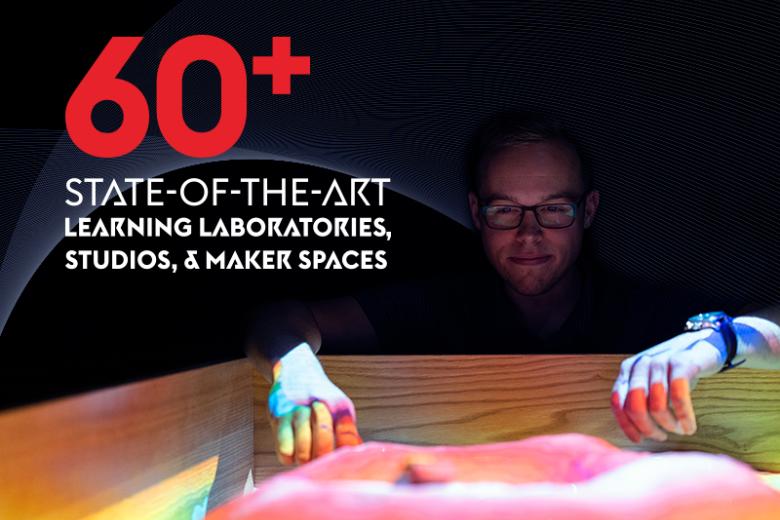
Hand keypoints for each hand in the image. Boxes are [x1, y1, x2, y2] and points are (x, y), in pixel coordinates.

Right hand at [268, 343, 361, 464]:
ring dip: (305, 457)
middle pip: (323, 447)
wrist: (297, 372)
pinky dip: (289, 457)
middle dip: (322, 458)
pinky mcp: (279, 417)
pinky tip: (293, 450)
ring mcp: (298, 412)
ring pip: (302, 452)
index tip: (339, 458)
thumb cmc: (322, 399)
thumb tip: (355, 456)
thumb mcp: (341, 409)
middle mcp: (320, 408)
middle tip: (320, 458)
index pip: (347, 438)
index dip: (343, 454)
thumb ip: (348, 433)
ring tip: (306, 453)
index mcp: (340, 408)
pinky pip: (284, 450)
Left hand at [611, 329, 724, 441]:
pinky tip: (690, 426)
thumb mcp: (653, 381)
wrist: (706, 342)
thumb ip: (641, 398)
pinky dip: (684, 417)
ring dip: (669, 425)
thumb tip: (637, 433)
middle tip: (662, 436)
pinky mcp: (682, 364)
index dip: (626, 425)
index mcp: (629, 369)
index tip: (639, 440)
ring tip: (680, 429)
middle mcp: (641, 364)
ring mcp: (661, 362)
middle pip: (634, 406)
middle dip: (647, 428)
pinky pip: (678, 397)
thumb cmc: (676, 370)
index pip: (618, 402)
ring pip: (656, 405)